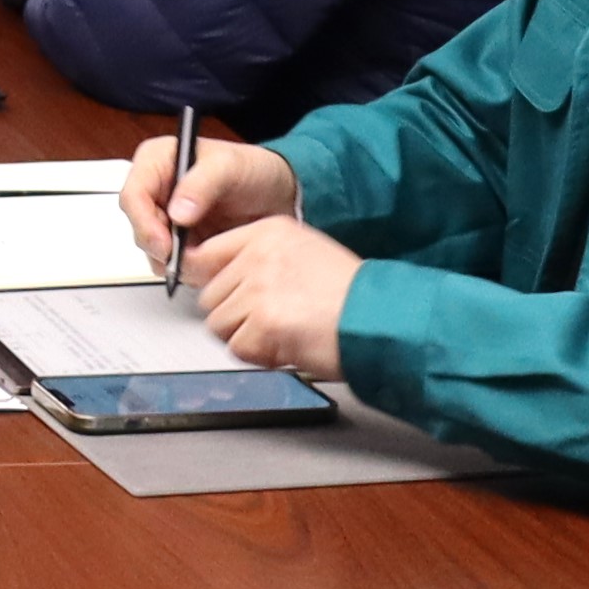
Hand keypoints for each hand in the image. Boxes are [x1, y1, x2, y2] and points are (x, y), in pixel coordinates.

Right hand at [120, 129, 301, 268]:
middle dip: (162, 247)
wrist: (278, 195)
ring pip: (153, 250)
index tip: (165, 245)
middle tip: (186, 261)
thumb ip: (203, 183)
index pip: (133, 195)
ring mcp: (166, 218)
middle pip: (139, 227)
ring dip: (176, 261)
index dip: (143, 223)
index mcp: (158, 161)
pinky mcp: (180, 241)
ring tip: (207, 259)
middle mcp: (156, 190)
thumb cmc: (254, 169)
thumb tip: (177, 212)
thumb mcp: (231, 167)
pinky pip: (172, 263)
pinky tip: (210, 262)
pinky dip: (188, 269)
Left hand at [182, 213, 360, 376]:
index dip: (214, 284)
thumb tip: (222, 279)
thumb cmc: (352, 294)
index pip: (206, 255)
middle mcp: (258, 254)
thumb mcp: (304, 253)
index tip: (223, 297)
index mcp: (268, 232)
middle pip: (209, 295)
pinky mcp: (264, 322)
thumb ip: (260, 260)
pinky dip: (260, 356)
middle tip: (269, 323)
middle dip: (235, 317)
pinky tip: (287, 346)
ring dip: (246, 338)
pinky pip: (238, 348)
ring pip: (219, 325)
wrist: (382, 319)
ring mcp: (259, 287)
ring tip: (282, 334)